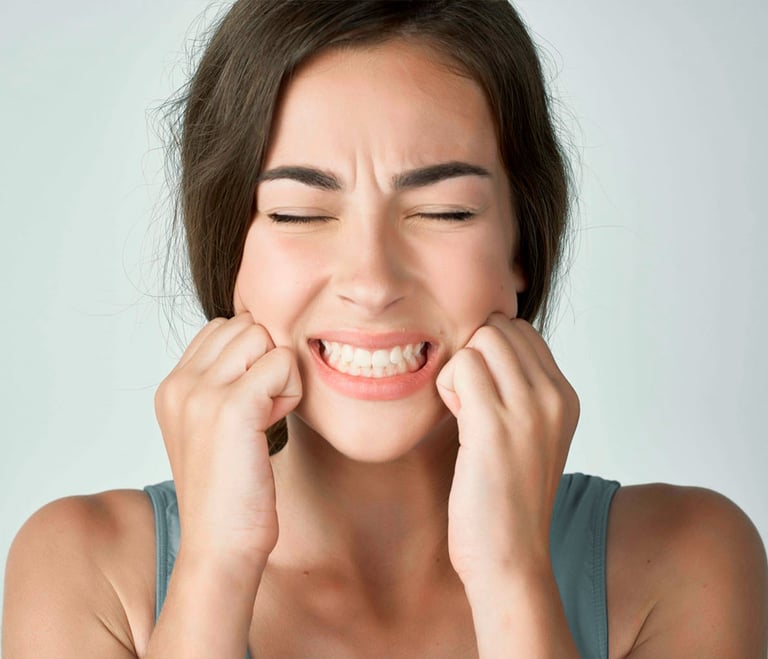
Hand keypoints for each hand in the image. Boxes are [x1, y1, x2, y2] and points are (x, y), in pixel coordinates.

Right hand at [154, 312, 301, 568]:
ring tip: (266, 419)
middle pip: (247, 326)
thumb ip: (221, 383)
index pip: (223, 327)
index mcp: (172, 386)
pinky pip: (282, 363)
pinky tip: (274, 425)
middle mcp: (180, 383)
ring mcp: (202, 392)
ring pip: (266, 338)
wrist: (220, 545)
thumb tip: (257, 340)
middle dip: (267, 362)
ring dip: (280, 376)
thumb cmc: (228, 491)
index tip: (249, 404)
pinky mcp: (232, 406)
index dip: (250, 358)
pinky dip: (290, 393)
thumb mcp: (210, 428)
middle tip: (262, 412)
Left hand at [436, 314, 578, 588]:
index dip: (490, 353)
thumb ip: (518, 392)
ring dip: (459, 369)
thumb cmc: (507, 500)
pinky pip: (461, 365)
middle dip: (474, 354)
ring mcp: (530, 408)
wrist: (510, 560)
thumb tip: (482, 350)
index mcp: (566, 397)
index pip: (522, 331)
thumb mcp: (529, 437)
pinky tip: (456, 422)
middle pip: (499, 327)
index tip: (483, 393)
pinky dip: (447, 386)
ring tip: (464, 413)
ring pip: (481, 338)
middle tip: (469, 402)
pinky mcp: (495, 424)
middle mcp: (555, 396)